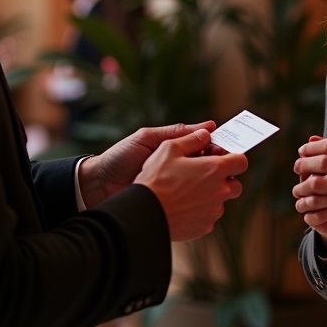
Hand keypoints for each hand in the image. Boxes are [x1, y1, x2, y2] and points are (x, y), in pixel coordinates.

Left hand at [79, 121, 216, 208]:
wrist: (99, 184)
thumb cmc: (120, 157)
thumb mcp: (147, 138)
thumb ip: (175, 132)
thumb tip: (209, 125)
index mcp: (175, 148)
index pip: (204, 145)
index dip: (217, 145)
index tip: (227, 148)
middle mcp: (179, 166)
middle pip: (208, 164)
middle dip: (219, 164)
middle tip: (224, 166)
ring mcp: (176, 185)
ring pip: (204, 183)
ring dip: (213, 182)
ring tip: (218, 182)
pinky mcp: (173, 202)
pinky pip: (193, 200)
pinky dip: (202, 198)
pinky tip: (207, 198)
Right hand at [134, 129, 248, 241]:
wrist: (145, 213)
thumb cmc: (156, 179)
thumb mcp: (169, 148)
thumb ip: (191, 139)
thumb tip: (205, 133)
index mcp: (215, 169)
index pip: (241, 162)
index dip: (233, 159)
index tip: (222, 159)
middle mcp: (219, 191)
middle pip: (235, 185)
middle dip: (224, 180)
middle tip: (204, 176)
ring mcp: (213, 211)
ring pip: (220, 202)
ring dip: (210, 196)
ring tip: (187, 192)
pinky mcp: (204, 227)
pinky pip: (208, 217)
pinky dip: (200, 211)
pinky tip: (182, 206)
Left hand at [293, 137, 326, 233]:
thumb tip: (310, 139)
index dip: (310, 148)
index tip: (301, 152)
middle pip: (323, 161)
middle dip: (304, 164)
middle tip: (296, 167)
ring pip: (323, 183)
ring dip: (305, 184)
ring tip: (300, 185)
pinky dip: (319, 199)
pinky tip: (313, 197)